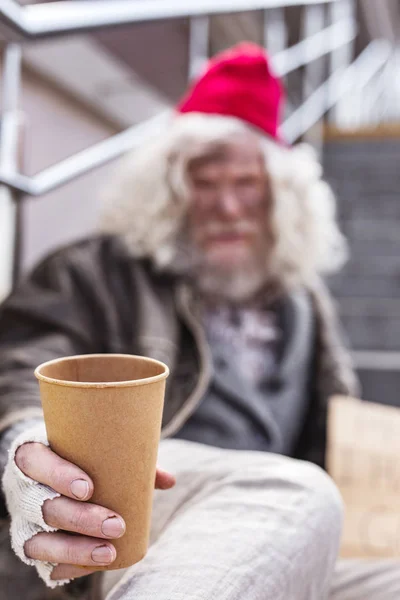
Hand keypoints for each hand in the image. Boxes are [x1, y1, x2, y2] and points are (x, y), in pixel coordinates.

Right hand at [15, 442, 174, 581]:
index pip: (36, 462)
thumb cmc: (76, 455)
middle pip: (44, 507)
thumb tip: (168, 480)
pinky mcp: (30, 543)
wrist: (46, 468)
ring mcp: (24, 520)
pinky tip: (89, 567)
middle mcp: (22, 489)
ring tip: (109, 552)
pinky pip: (43, 562)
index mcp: (33, 455)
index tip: (89, 488)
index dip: (59, 476)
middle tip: (117, 524)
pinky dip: (67, 566)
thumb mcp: (92, 448)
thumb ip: (128, 460)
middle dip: (81, 519)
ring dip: (75, 550)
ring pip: (40, 541)